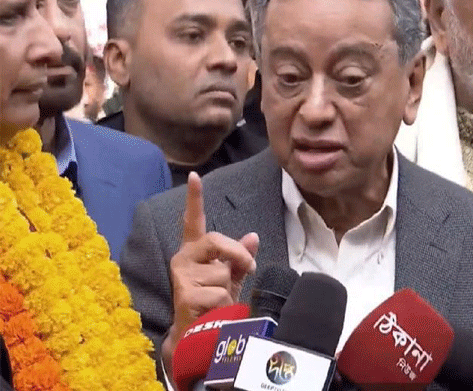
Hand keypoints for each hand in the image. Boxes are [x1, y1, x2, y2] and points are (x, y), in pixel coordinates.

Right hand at [162, 172, 258, 379]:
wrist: (196, 335)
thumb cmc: (212, 303)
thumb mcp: (231, 278)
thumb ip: (239, 257)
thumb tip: (253, 236)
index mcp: (195, 251)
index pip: (193, 221)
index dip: (194, 198)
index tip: (194, 176)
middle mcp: (183, 258)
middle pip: (215, 240)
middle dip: (237, 253)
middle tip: (249, 268)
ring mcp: (181, 276)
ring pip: (223, 271)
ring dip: (229, 288)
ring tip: (218, 301)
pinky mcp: (184, 294)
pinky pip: (219, 291)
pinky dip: (224, 303)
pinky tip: (211, 311)